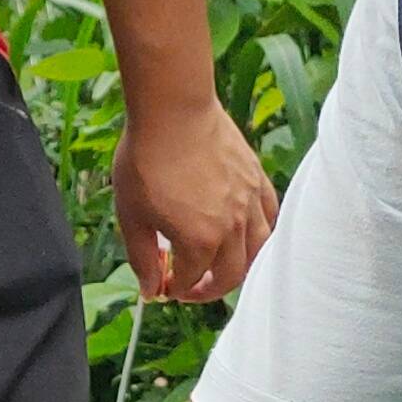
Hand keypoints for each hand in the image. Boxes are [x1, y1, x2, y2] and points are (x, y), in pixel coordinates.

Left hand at [109, 87, 275, 309]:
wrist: (172, 111)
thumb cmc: (146, 160)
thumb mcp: (131, 215)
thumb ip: (142, 258)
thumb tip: (150, 290)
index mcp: (200, 241)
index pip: (191, 280)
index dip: (174, 288)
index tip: (162, 284)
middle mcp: (233, 228)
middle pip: (230, 276)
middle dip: (208, 289)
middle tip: (189, 286)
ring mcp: (250, 203)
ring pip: (258, 251)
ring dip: (240, 267)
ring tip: (221, 266)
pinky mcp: (257, 180)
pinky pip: (270, 217)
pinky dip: (260, 234)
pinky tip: (245, 234)